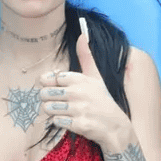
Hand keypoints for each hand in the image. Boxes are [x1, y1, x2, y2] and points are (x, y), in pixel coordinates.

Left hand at [39, 30, 128, 149]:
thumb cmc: (102, 99)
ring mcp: (78, 109)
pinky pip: (56, 121)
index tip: (58, 88)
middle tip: (59, 101)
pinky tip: (69, 120)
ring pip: (47, 108)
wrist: (115, 126)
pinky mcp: (78, 124)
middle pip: (45, 93)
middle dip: (48, 99)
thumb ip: (85, 56)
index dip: (50, 84)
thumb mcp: (95, 76)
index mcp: (80, 78)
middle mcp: (78, 92)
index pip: (50, 78)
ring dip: (52, 111)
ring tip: (63, 111)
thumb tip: (82, 35)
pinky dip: (59, 122)